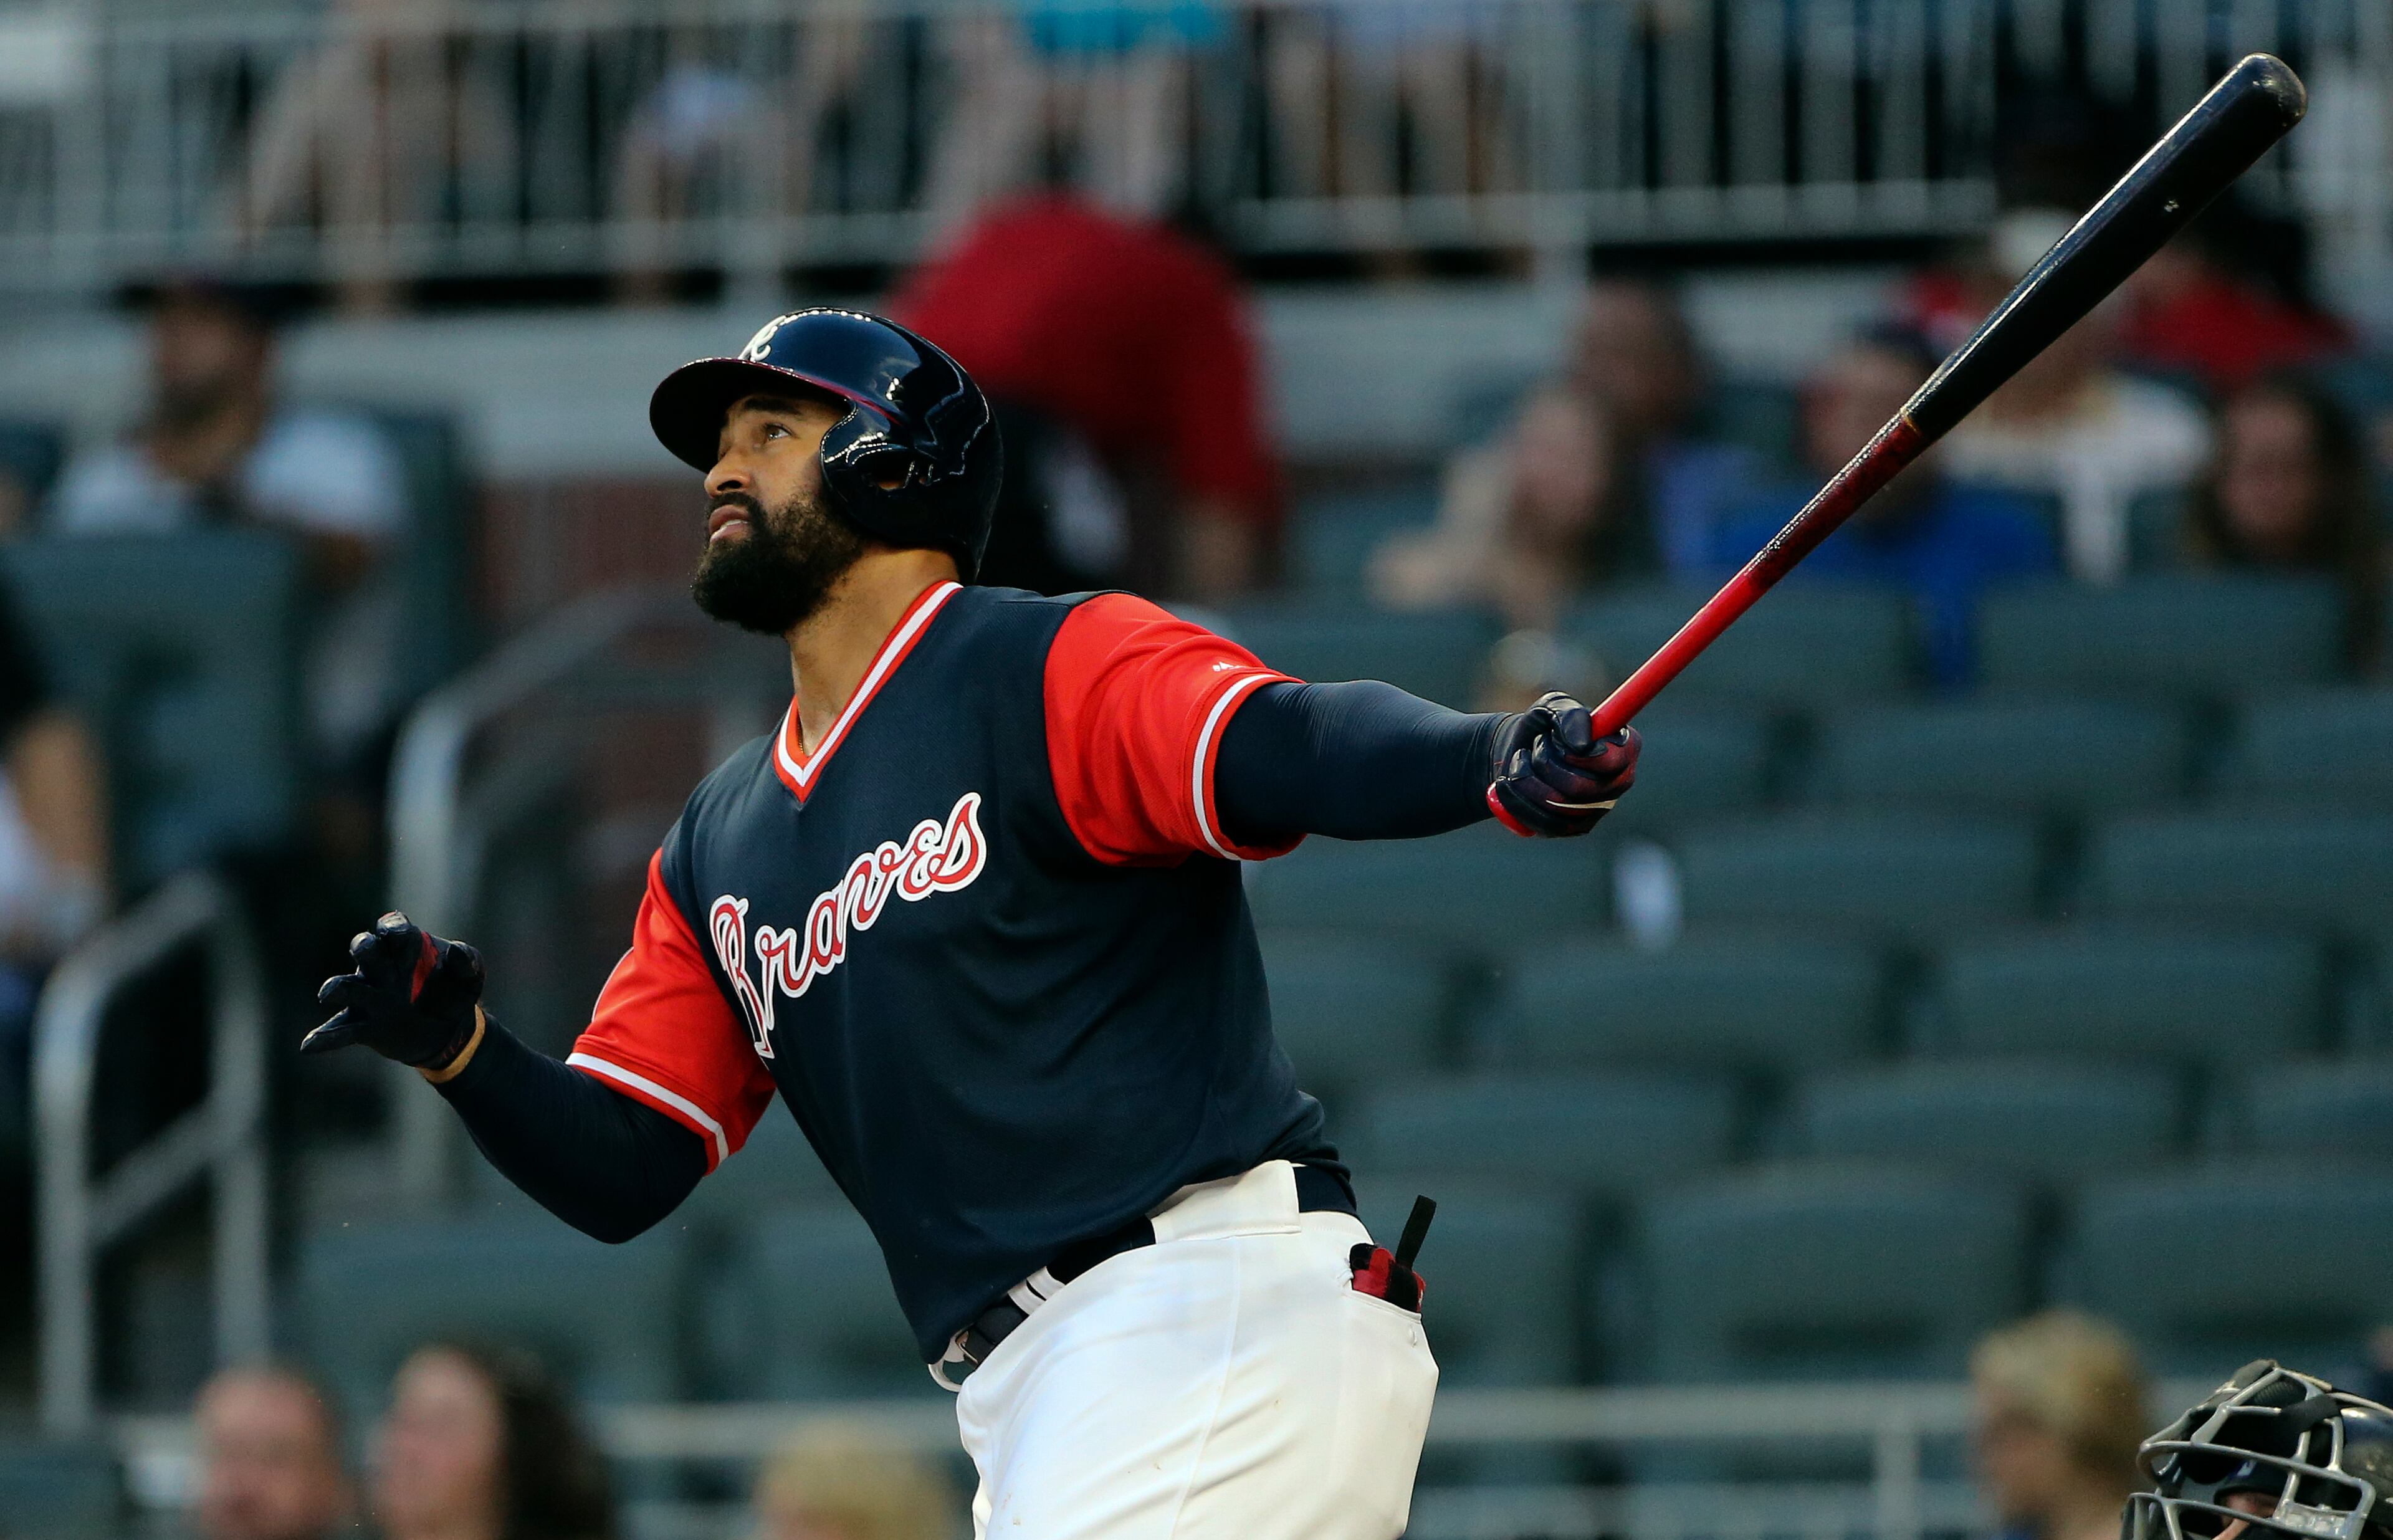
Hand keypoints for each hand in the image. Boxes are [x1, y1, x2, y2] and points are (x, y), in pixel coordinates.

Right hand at [301, 912, 483, 1069]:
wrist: (451, 1032)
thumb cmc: (454, 993)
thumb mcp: (470, 977)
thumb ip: (468, 961)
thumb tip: (458, 953)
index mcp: (405, 948)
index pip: (392, 927)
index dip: (393, 927)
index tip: (397, 933)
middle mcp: (381, 968)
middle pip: (365, 948)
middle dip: (364, 946)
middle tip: (366, 949)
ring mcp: (369, 997)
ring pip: (347, 986)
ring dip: (336, 987)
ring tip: (327, 994)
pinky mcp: (365, 1026)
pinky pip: (340, 1030)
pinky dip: (325, 1038)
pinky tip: (309, 1045)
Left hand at [1486, 692, 1639, 837]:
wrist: (1520, 753)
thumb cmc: (1545, 726)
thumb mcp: (1552, 707)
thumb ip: (1570, 716)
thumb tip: (1582, 745)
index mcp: (1624, 748)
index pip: (1616, 761)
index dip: (1586, 756)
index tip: (1562, 746)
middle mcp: (1618, 782)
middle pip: (1581, 788)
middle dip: (1546, 763)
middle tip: (1534, 747)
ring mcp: (1598, 809)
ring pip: (1558, 806)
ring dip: (1526, 779)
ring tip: (1518, 761)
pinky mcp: (1573, 828)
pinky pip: (1544, 823)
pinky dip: (1517, 801)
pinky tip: (1507, 784)